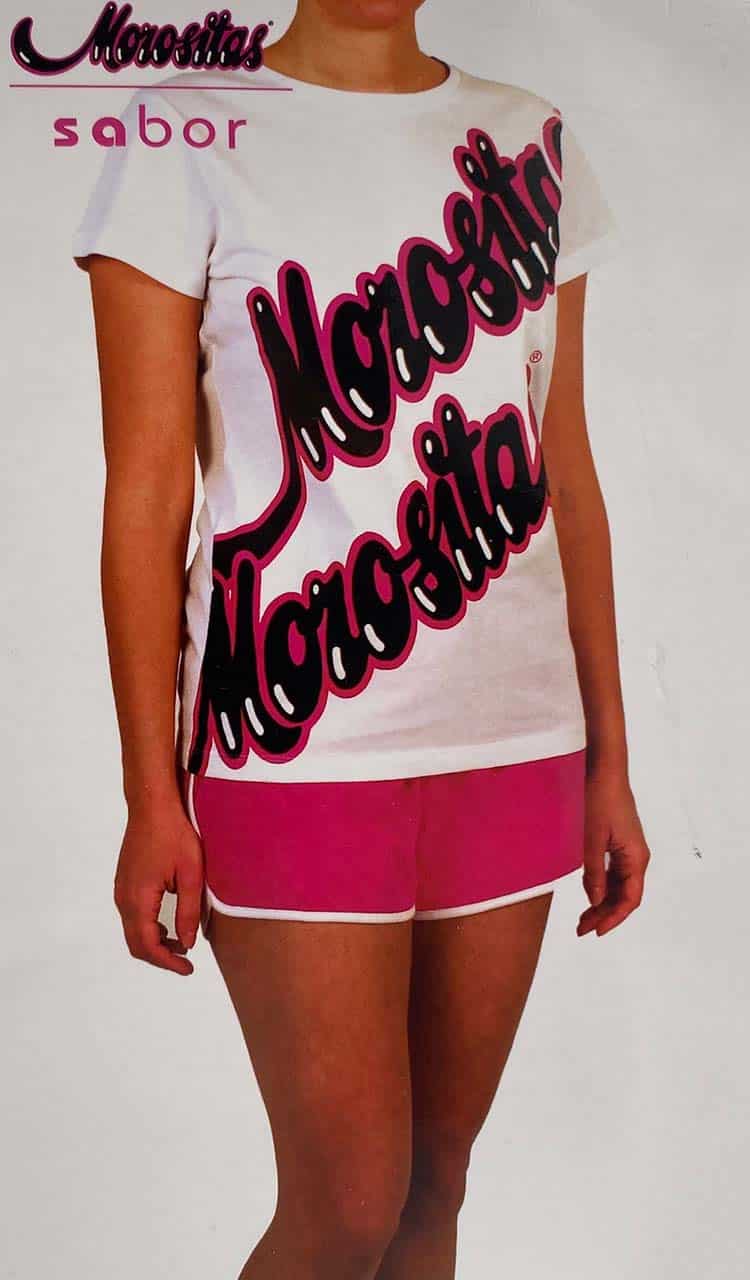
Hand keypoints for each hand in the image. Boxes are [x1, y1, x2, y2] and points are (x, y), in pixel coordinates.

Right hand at [113, 793, 204, 974]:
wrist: (152, 805)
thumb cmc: (174, 834)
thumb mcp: (191, 874)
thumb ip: (189, 911)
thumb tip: (187, 943)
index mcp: (139, 898)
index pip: (148, 945)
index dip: (167, 962)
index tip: (187, 968)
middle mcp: (124, 898)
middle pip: (136, 943)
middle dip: (160, 956)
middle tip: (185, 961)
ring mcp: (121, 890)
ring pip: (133, 930)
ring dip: (154, 942)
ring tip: (180, 944)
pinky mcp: (124, 882)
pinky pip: (132, 916)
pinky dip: (148, 928)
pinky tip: (168, 924)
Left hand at [577, 765, 650, 936]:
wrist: (604, 772)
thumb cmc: (599, 800)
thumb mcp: (591, 839)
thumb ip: (594, 872)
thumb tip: (596, 901)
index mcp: (636, 858)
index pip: (630, 899)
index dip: (613, 918)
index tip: (596, 931)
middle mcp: (637, 857)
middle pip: (625, 895)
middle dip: (605, 914)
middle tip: (582, 929)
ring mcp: (629, 850)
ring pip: (619, 886)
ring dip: (603, 902)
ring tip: (583, 918)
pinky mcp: (620, 843)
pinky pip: (615, 873)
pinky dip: (602, 886)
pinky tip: (589, 893)